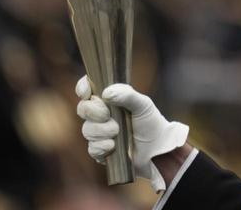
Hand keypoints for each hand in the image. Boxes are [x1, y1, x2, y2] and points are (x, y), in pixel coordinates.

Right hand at [75, 76, 189, 191]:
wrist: (157, 150)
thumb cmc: (151, 123)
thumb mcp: (143, 105)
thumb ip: (127, 95)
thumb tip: (106, 93)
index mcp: (110, 99)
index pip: (88, 89)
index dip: (83, 88)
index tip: (86, 93)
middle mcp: (102, 114)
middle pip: (83, 109)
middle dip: (94, 112)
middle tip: (107, 115)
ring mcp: (100, 133)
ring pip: (87, 129)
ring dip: (101, 131)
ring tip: (117, 132)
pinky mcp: (100, 151)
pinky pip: (91, 148)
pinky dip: (101, 146)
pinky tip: (113, 146)